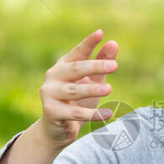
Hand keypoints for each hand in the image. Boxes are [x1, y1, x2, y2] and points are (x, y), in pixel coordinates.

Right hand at [37, 29, 118, 149]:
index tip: (100, 33)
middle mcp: (53, 77)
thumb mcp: (91, 81)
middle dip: (95, 66)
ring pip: (74, 90)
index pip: (77, 52)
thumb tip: (114, 44)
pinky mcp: (52, 112)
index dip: (88, 43)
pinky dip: (93, 114)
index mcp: (63, 66)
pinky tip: (108, 113)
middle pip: (76, 69)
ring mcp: (50, 94)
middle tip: (114, 66)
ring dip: (92, 90)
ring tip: (109, 89)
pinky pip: (75, 113)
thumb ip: (101, 63)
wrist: (56, 130)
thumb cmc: (75, 102)